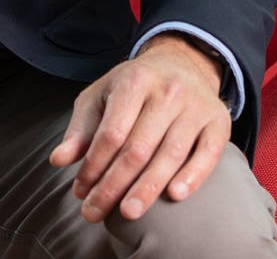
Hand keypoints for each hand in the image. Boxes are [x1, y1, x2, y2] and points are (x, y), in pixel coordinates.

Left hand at [48, 34, 230, 224]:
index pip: (111, 132)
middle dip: (113, 185)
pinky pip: (208, 153)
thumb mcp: (101, 96)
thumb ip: (80, 129)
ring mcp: (196, 105)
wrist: (182, 63)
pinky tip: (174, 196)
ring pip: (170, 154)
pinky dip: (193, 176)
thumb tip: (58, 160)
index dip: (93, 166)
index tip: (80, 192)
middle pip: (138, 147)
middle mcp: (168, 90)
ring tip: (127, 212)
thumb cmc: (134, 86)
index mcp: (135, 80)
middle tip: (95, 212)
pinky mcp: (218, 121)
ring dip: (147, 188)